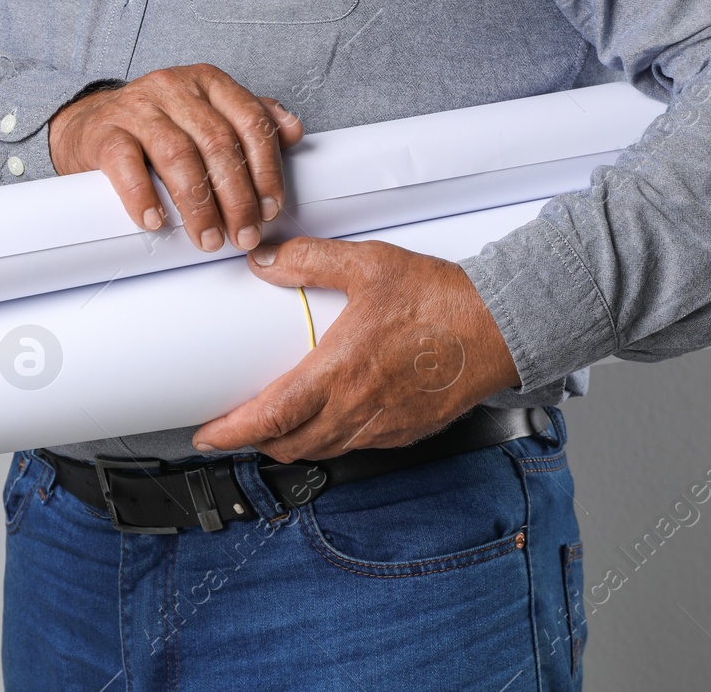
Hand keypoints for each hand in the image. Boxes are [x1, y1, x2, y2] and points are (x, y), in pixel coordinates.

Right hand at [48, 64, 303, 251]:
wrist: (92, 128)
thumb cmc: (158, 128)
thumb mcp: (208, 116)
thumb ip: (249, 121)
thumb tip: (293, 131)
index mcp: (208, 82)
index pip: (250, 121)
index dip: (267, 169)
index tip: (271, 209)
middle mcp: (174, 88)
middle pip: (218, 143)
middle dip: (237, 198)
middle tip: (243, 236)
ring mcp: (137, 107)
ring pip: (178, 156)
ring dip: (198, 205)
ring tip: (207, 239)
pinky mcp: (104, 132)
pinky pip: (127, 164)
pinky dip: (143, 196)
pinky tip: (156, 221)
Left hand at [191, 238, 520, 461]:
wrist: (503, 327)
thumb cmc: (442, 299)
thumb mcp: (369, 264)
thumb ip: (312, 260)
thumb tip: (265, 261)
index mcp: (341, 371)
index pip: (271, 417)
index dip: (231, 432)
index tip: (207, 434)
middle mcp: (359, 408)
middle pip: (289, 444)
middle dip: (253, 443)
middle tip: (232, 429)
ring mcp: (384, 425)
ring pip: (322, 450)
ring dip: (290, 444)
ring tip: (272, 428)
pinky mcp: (407, 431)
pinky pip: (356, 446)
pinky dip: (329, 441)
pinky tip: (328, 421)